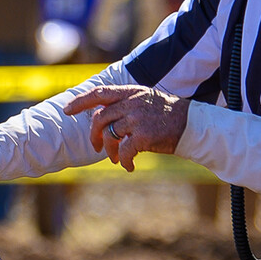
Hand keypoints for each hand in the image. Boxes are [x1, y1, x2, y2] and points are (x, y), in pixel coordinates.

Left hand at [63, 83, 185, 172]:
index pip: (100, 93)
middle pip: (100, 118)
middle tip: (97, 146)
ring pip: (110, 136)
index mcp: (132, 92)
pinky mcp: (143, 135)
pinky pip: (123, 151)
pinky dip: (123, 161)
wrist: (194, 126)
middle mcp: (133, 103)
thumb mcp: (147, 101)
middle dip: (94, 135)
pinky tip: (129, 166)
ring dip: (110, 150)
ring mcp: (137, 119)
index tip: (67, 111)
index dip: (81, 101)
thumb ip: (126, 104)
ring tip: (115, 158)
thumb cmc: (168, 116)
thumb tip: (101, 117)